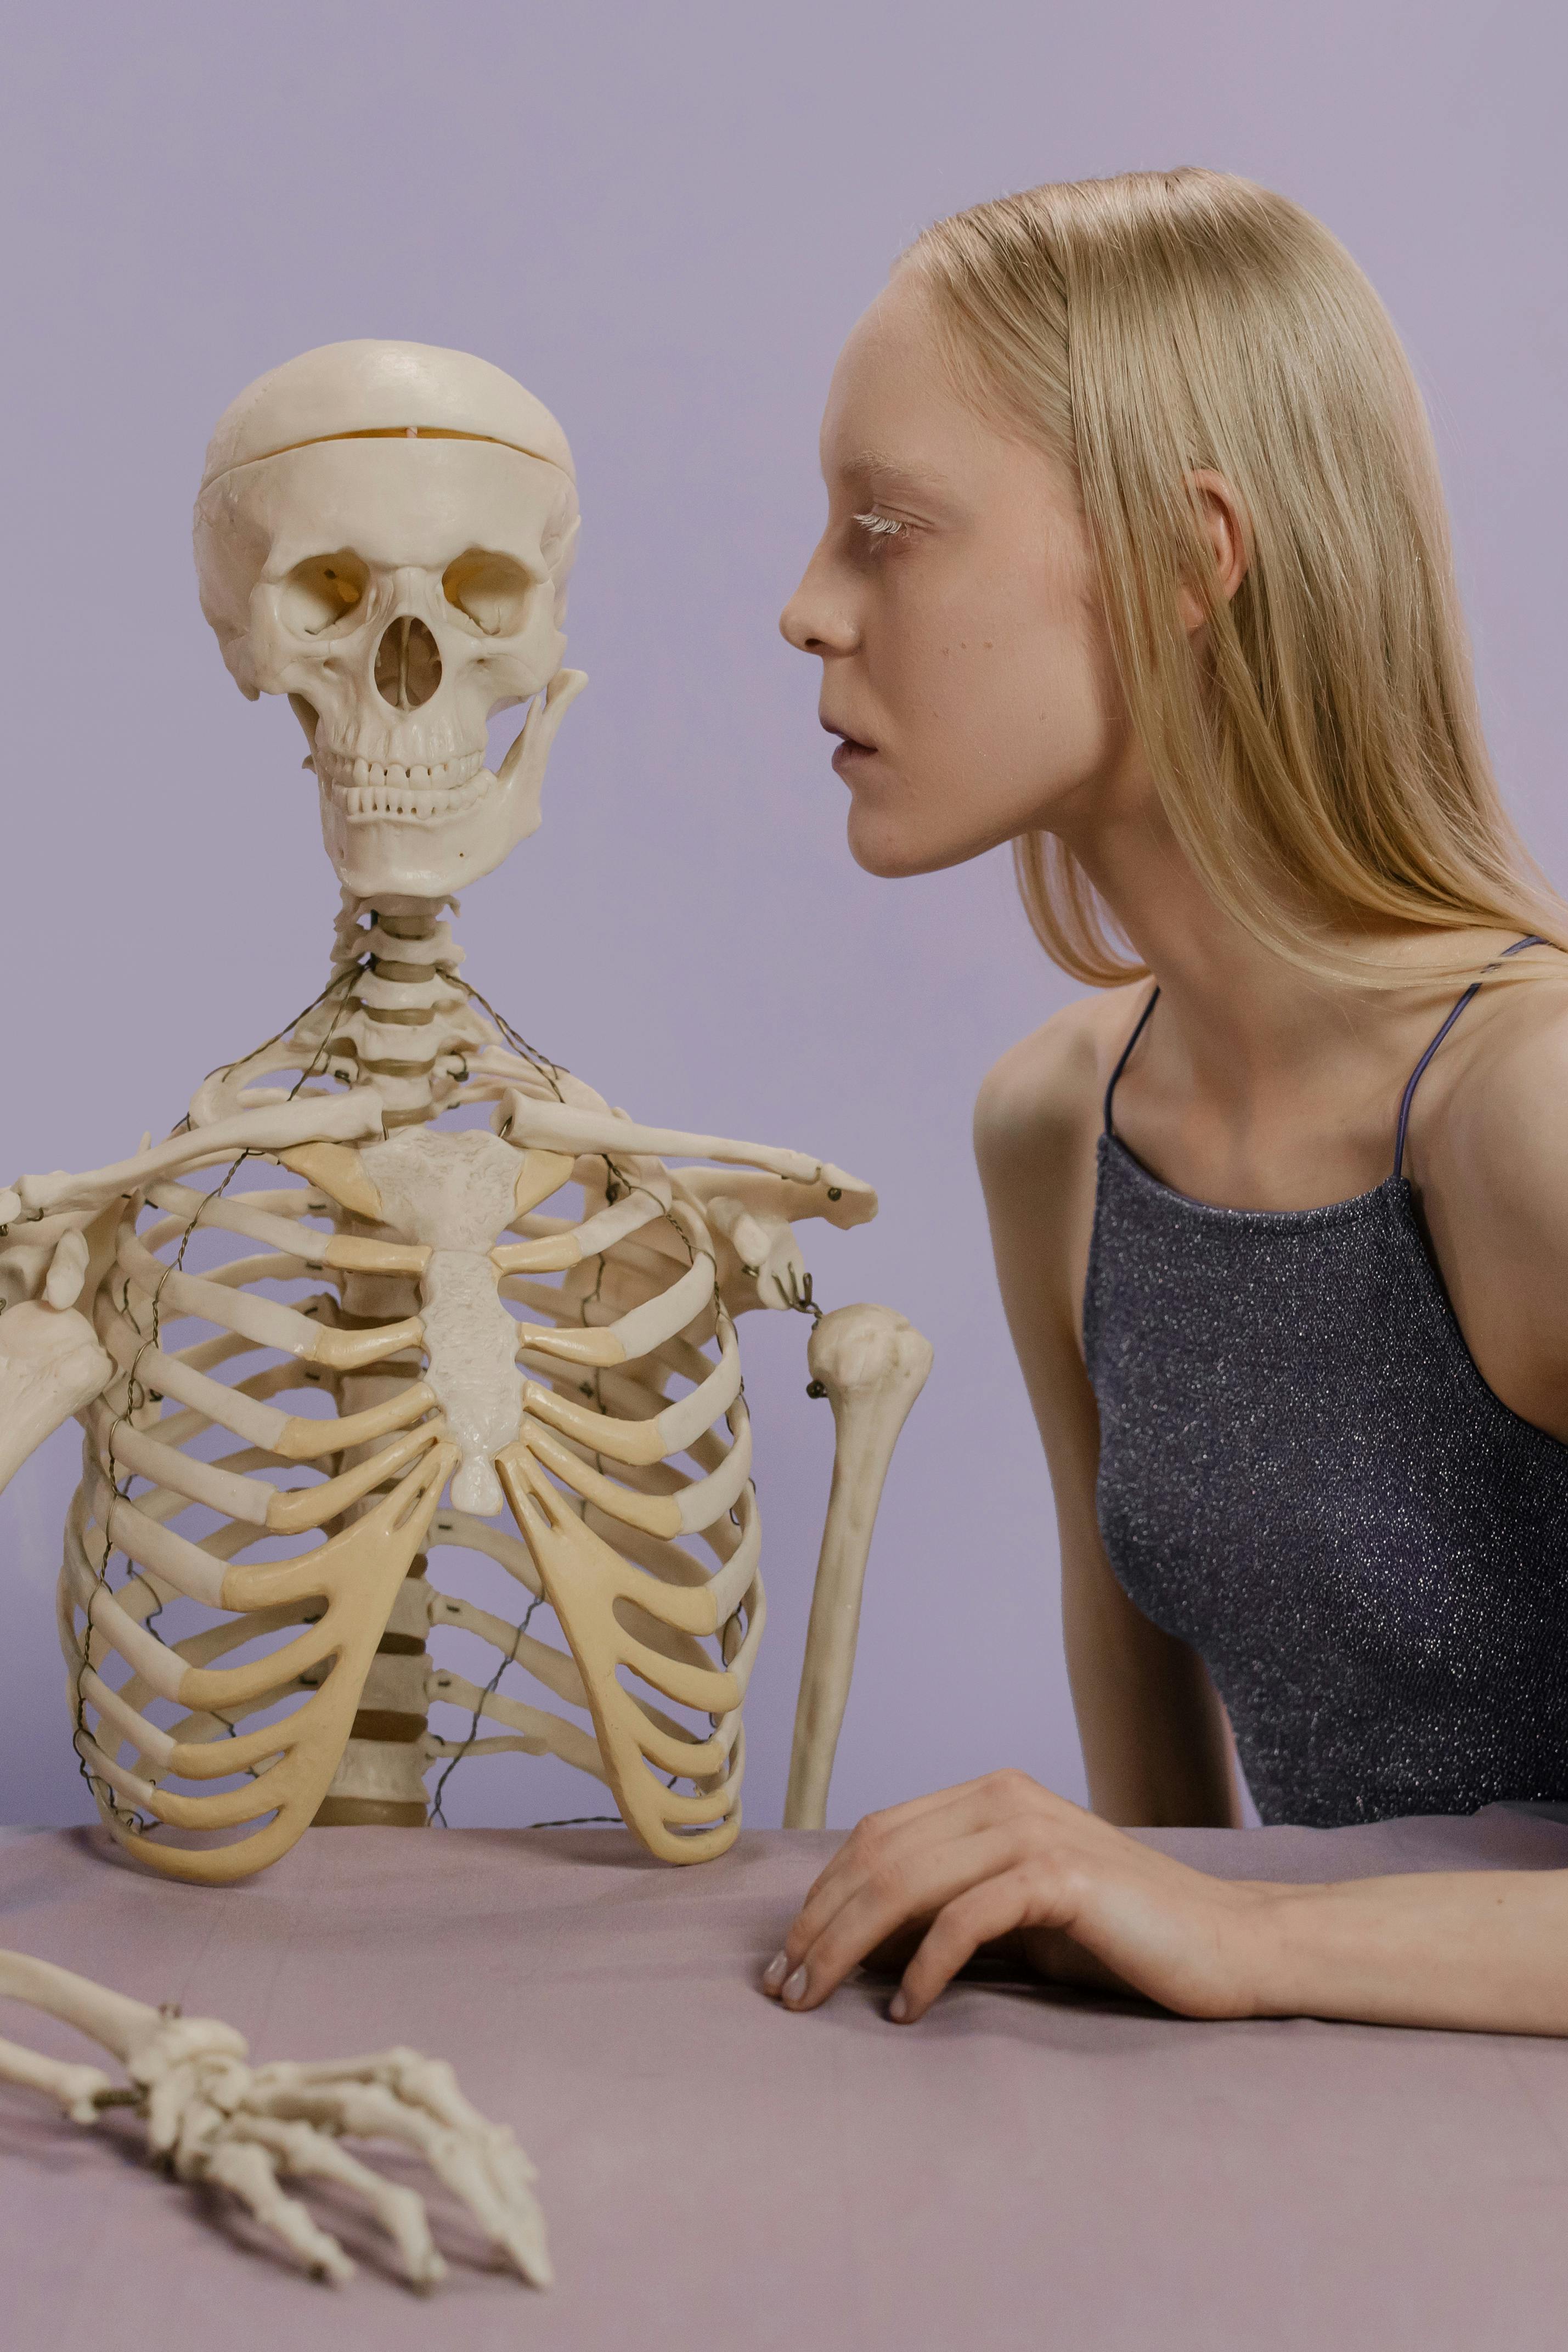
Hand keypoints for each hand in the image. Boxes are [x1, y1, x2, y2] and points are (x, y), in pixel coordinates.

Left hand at [761, 1770, 1274, 2023]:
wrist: (1227, 1945)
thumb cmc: (1118, 1938)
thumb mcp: (1015, 1919)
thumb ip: (944, 1913)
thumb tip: (853, 1945)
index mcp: (988, 1796)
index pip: (875, 1837)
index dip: (821, 1896)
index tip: (785, 1959)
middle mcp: (1003, 1797)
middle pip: (877, 1855)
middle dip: (818, 1924)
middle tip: (783, 1991)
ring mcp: (1032, 1830)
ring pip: (906, 1881)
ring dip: (847, 1945)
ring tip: (816, 2000)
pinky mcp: (1060, 1876)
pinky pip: (966, 1917)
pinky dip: (924, 1966)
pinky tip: (904, 2011)